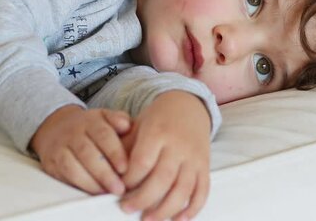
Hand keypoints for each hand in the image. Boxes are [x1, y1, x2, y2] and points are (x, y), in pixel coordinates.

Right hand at [29, 105, 130, 195]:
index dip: (114, 153)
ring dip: (90, 182)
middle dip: (104, 173)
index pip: (103, 135)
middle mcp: (73, 133)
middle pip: (87, 153)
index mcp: (91, 121)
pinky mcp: (51, 163)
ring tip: (106, 192)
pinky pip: (63, 176)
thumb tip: (127, 125)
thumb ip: (119, 119)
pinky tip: (92, 192)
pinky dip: (78, 186)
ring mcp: (60, 148)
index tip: (125, 168)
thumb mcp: (106, 118)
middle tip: (119, 188)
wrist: (57, 128)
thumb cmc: (91, 128)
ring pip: (72, 167)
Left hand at [120, 91, 210, 220]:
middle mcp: (178, 146)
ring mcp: (194, 157)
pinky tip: (178, 220)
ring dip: (165, 209)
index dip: (129, 179)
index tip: (119, 188)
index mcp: (158, 133)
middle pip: (162, 179)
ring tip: (148, 219)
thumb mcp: (138, 125)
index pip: (142, 162)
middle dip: (143, 198)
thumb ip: (125, 148)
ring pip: (183, 189)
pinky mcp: (205, 166)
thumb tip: (110, 175)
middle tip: (127, 208)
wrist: (188, 105)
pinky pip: (202, 191)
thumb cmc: (158, 119)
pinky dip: (192, 209)